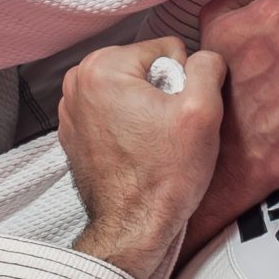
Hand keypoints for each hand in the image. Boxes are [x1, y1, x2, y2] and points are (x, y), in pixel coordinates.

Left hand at [61, 38, 227, 278]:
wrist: (132, 228)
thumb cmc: (165, 175)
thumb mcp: (203, 112)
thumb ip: (207, 67)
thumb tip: (204, 57)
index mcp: (102, 66)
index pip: (167, 50)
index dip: (183, 83)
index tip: (176, 117)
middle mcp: (76, 81)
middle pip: (146, 68)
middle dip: (163, 94)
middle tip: (167, 132)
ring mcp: (70, 108)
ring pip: (131, 90)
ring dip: (147, 111)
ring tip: (152, 144)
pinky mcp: (73, 133)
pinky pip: (114, 112)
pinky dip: (129, 127)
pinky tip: (137, 152)